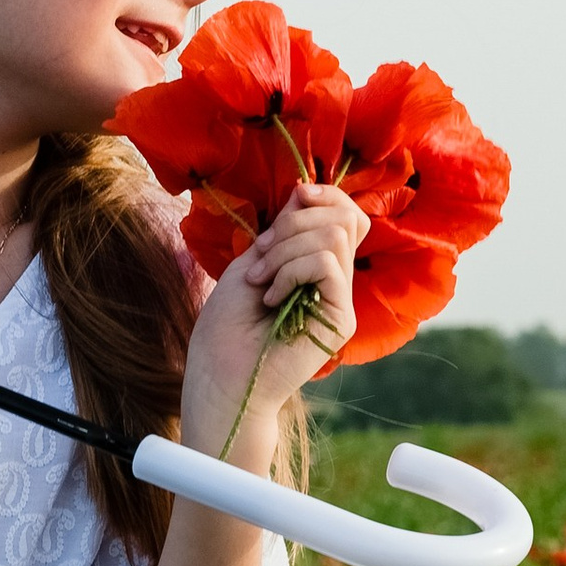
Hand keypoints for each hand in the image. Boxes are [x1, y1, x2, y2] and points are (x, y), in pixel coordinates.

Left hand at [180, 181, 365, 463]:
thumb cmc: (227, 325)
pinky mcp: (339, 320)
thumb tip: (303, 192)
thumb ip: (284, 230)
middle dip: (293, 225)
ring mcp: (340, 301)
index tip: (296, 194)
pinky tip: (270, 299)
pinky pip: (327, 265)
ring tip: (259, 280)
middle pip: (343, 220)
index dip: (326, 196)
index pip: (346, 215)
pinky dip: (290, 271)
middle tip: (259, 258)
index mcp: (315, 266)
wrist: (219, 374)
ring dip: (285, 250)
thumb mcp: (252, 260)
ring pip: (333, 238)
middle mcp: (334, 282)